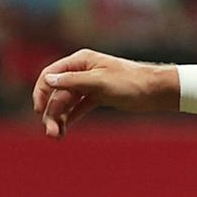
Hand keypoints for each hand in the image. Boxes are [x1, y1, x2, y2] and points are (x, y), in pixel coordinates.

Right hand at [30, 48, 174, 137]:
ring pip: (68, 101)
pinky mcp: (99, 96)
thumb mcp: (100, 82)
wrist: (157, 90)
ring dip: (59, 117)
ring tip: (56, 136)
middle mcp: (82, 71)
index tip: (38, 111)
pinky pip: (79, 106)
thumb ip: (73, 81)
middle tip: (51, 133)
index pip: (51, 75)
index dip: (41, 92)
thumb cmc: (131, 82)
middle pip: (58, 92)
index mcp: (81, 61)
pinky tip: (64, 129)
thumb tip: (48, 80)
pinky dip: (71, 116)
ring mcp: (90, 84)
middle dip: (51, 112)